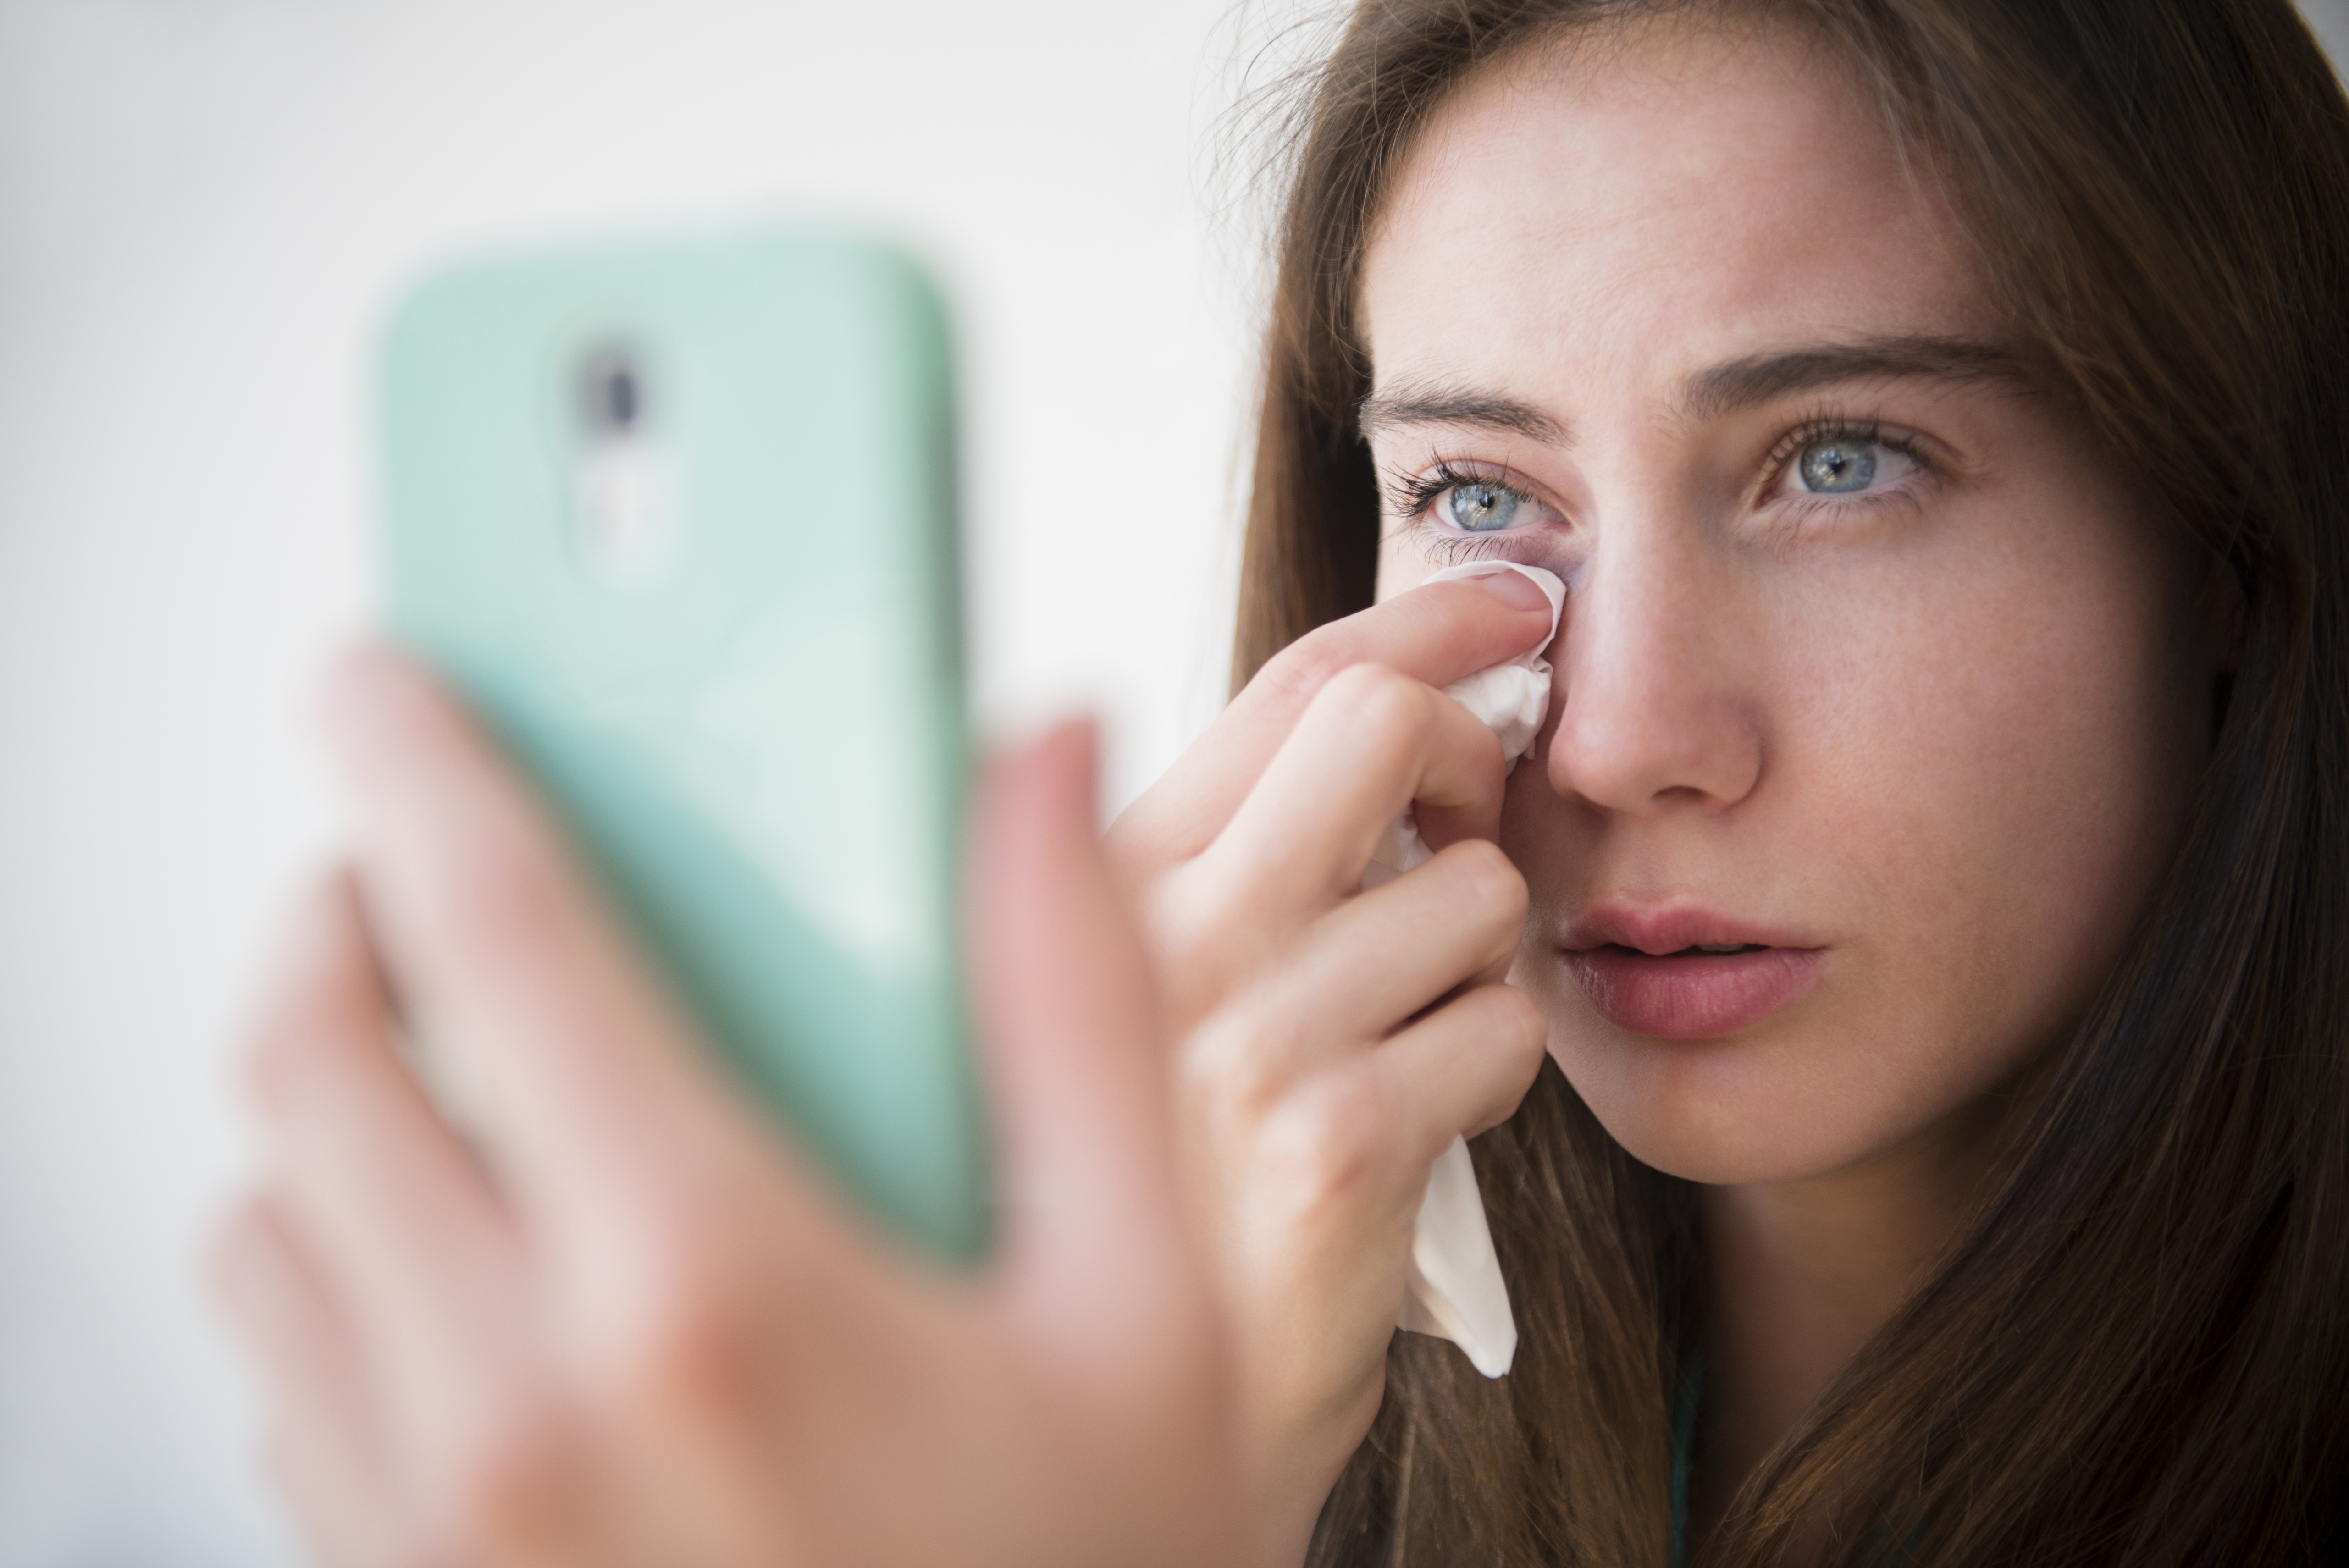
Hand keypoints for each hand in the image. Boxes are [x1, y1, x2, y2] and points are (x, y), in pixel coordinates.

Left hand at [210, 650, 1255, 1567]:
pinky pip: (277, 1375)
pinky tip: (449, 1252)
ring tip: (433, 1061)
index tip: (389, 680)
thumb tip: (1043, 771)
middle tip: (404, 865)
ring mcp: (431, 1518)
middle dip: (333, 914)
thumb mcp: (1149, 1312)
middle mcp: (519, 1403)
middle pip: (316, 1065)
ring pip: (261, 1219)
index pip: (502, 941)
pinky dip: (319, 1260)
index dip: (427, 771)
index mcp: (708, 1289)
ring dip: (317, 1100)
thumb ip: (1083, 1012)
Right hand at [1103, 573, 1554, 1555]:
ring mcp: (1245, 1040)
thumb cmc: (1136, 1189)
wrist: (1116, 1412)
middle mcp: (1160, 938)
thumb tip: (1377, 730)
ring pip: (1478, 898)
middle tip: (1463, 833)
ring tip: (1401, 1038)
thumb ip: (1215, 869)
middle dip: (1468, 759)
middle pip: (1385, 729)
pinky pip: (1500, 1036)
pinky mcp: (1335, 1149)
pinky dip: (1487, 1074)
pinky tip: (1414, 1127)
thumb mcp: (1125, 999)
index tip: (1515, 601)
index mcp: (1103, 882)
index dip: (1422, 619)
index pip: (1287, 683)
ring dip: (1479, 963)